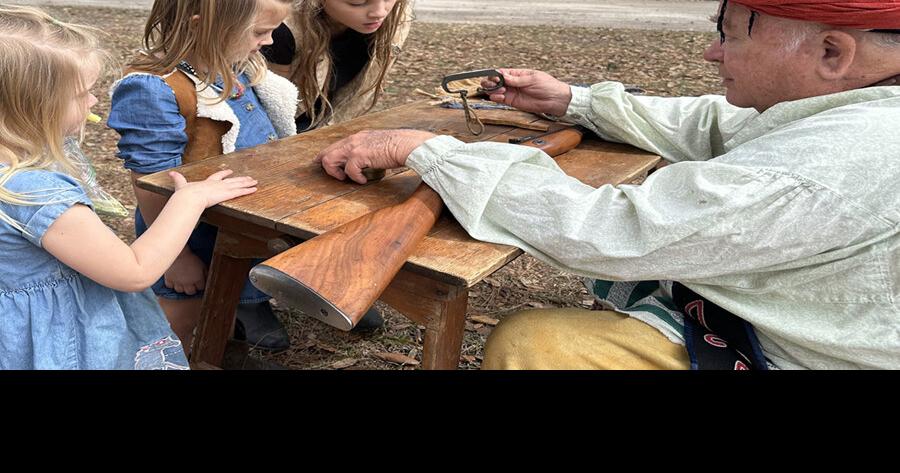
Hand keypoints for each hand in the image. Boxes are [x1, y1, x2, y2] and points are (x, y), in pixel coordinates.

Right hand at [163, 250, 206, 295]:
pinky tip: (174, 280)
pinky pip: (170, 286)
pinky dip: (172, 284)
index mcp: (197, 279)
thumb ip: (205, 273)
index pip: (201, 288)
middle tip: (192, 284)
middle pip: (190, 292)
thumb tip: (208, 279)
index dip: (201, 285)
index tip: (200, 282)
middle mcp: (188, 283)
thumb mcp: (202, 264)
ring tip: (183, 282)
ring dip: (182, 287)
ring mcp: (178, 282)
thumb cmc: (191, 258)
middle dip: (192, 289)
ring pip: (180, 290)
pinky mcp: (169, 279)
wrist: (178, 253)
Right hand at [169, 169, 257, 207]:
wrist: (189, 198)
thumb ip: (177, 178)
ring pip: (238, 185)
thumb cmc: (185, 194)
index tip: (230, 171)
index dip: (224, 174)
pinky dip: (247, 190)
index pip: (218, 176)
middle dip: (240, 179)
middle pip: (232, 180)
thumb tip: (170, 173)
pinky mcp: (227, 194)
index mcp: (207, 182)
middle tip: (249, 177)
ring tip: (255, 182)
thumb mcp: (181, 185)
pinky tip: (254, 188)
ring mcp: (223, 188)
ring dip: (247, 183)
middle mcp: (217, 184)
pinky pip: (240, 192)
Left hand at [315, 129, 435, 183]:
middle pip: (327, 152)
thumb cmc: (399, 147)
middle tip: (336, 177)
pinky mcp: (359, 155)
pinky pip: (349, 170)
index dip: (325, 155)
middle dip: (326, 166)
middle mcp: (353, 140)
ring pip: (330, 160)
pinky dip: (355, 178)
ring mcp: (355, 146)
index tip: (320, 163)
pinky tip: (364, 180)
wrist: (407, 145)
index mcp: (358, 137)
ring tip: (347, 178)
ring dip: (336, 173)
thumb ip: (369, 151)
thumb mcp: (380, 145)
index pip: (335, 145)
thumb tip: (366, 162)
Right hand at [480, 68, 572, 116]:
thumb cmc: (548, 86)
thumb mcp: (532, 79)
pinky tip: (500, 96)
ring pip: (495, 90)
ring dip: (493, 90)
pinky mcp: (512, 101)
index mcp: (517, 74)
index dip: (495, 74)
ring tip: (501, 91)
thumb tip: (503, 76)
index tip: (495, 77)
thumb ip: (517, 79)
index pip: (501, 72)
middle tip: (495, 84)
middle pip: (495, 81)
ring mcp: (511, 92)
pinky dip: (496, 98)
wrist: (555, 100)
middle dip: (491, 82)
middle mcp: (512, 83)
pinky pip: (499, 99)